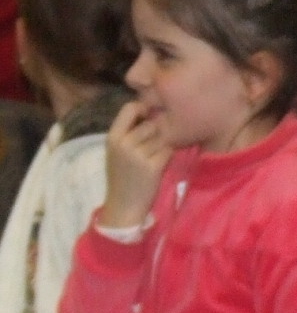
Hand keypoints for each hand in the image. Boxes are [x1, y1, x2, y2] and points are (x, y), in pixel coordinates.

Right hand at [102, 101, 171, 228]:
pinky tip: (160, 163)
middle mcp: (124, 143)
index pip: (129, 108)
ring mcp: (138, 155)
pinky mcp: (153, 166)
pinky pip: (168, 150)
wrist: (124, 204)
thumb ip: (127, 132)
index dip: (143, 108)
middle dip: (157, 132)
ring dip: (164, 144)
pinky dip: (168, 155)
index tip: (148, 117)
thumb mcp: (116, 151)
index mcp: (112, 137)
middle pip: (151, 124)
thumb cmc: (122, 175)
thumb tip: (147, 111)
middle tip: (154, 144)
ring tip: (155, 155)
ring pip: (162, 137)